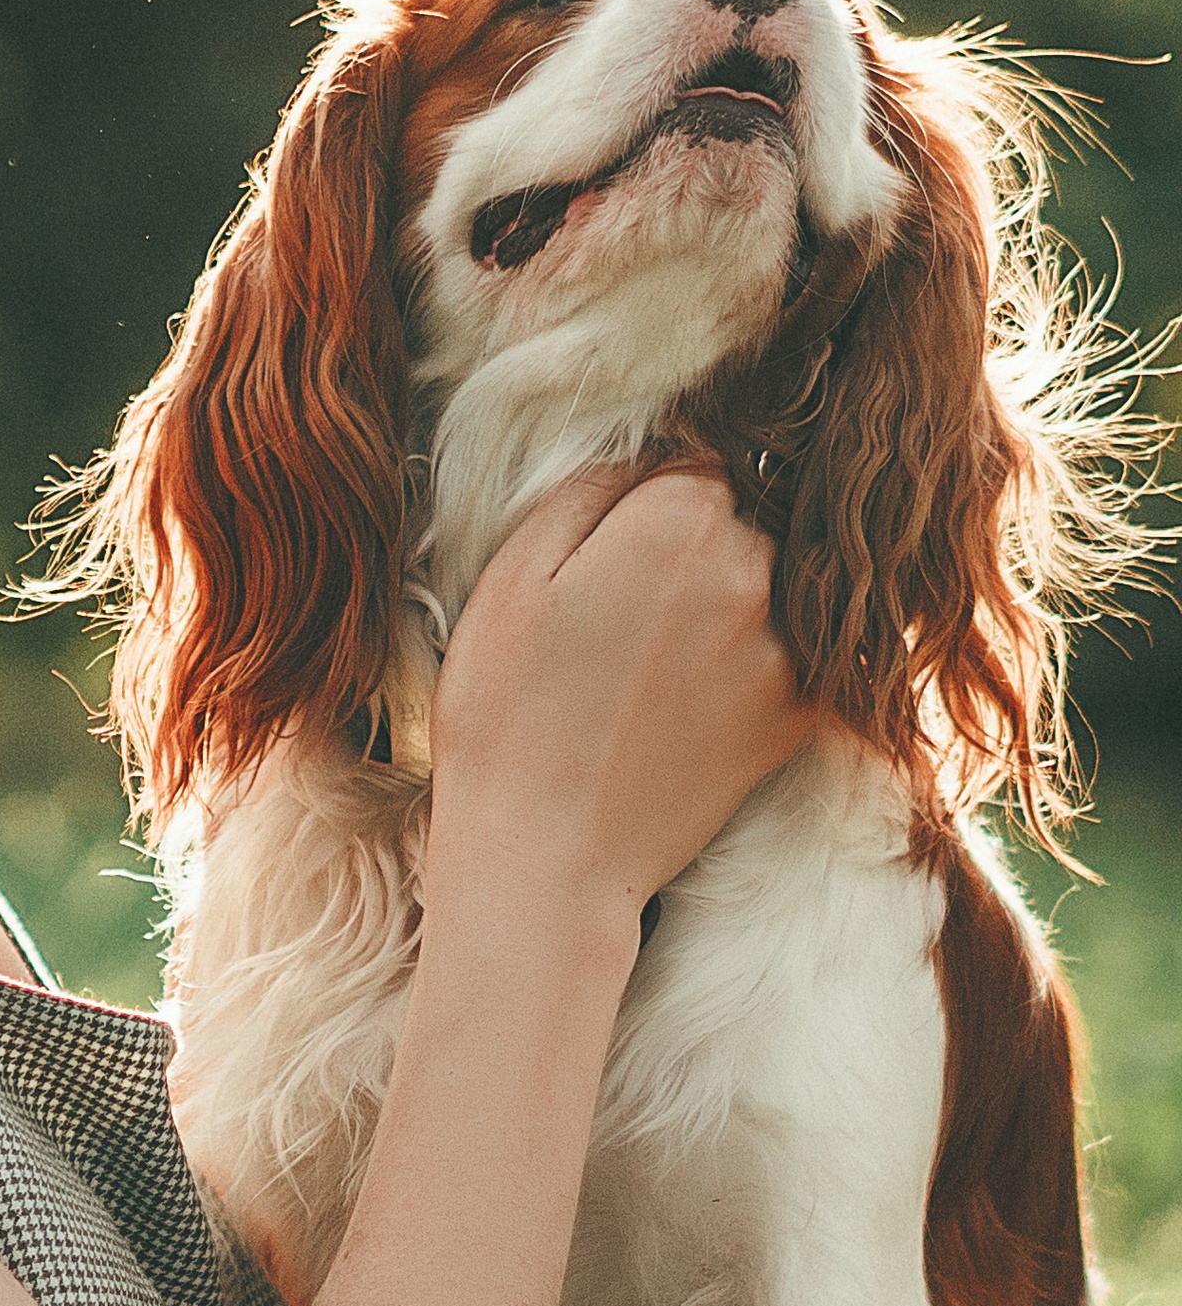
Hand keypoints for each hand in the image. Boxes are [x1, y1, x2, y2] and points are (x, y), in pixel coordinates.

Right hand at [423, 466, 815, 933]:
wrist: (546, 857)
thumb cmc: (506, 708)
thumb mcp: (513, 572)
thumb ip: (590, 487)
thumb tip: (646, 448)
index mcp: (681, 523)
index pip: (694, 457)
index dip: (649, 485)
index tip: (613, 524)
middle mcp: (756, 575)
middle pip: (742, 515)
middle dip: (694, 536)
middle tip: (625, 590)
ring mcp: (787, 651)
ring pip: (771, 580)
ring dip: (728, 593)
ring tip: (654, 647)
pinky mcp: (798, 718)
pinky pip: (797, 649)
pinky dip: (760, 650)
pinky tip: (695, 683)